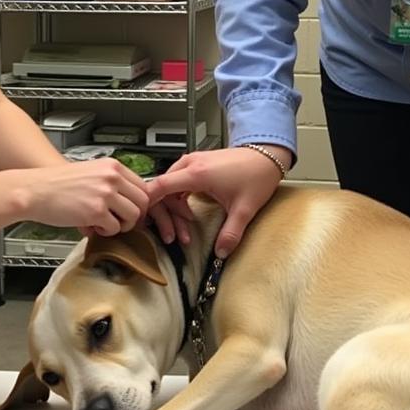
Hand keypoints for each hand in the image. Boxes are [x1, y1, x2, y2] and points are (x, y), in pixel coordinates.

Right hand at [18, 158, 149, 236]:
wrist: (35, 190)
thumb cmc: (57, 184)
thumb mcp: (90, 172)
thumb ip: (110, 182)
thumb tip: (128, 200)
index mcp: (112, 166)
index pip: (142, 185)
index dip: (139, 202)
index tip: (132, 210)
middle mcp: (112, 177)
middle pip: (143, 201)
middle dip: (135, 216)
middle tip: (122, 222)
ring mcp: (105, 194)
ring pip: (133, 216)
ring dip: (121, 225)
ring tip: (106, 224)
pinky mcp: (96, 211)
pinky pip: (114, 228)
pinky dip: (106, 232)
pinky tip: (93, 227)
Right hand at [146, 146, 284, 257]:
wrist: (267, 156)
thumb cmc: (256, 176)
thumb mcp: (245, 209)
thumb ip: (231, 232)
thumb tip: (220, 253)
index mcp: (197, 173)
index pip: (159, 185)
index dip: (147, 203)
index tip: (142, 220)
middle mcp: (190, 164)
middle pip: (162, 189)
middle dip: (164, 215)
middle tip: (174, 237)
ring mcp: (193, 162)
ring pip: (169, 186)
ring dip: (171, 208)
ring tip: (183, 230)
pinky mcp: (197, 164)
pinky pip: (177, 182)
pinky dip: (177, 199)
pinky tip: (187, 214)